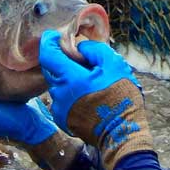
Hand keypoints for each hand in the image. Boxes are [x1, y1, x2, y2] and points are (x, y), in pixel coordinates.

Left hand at [38, 31, 152, 169]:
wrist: (122, 134)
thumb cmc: (120, 98)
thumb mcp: (114, 65)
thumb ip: (94, 50)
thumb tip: (81, 47)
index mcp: (69, 79)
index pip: (47, 54)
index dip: (48, 41)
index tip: (54, 35)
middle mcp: (59, 94)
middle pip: (51, 70)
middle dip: (61, 60)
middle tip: (77, 56)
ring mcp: (59, 109)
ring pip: (57, 86)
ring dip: (67, 78)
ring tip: (87, 78)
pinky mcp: (63, 120)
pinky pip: (62, 100)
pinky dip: (70, 94)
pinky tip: (86, 95)